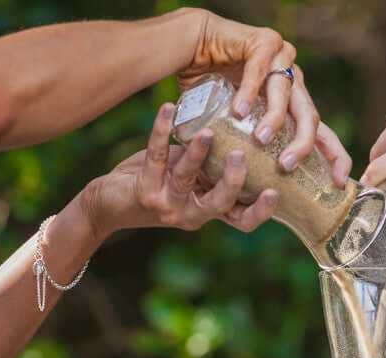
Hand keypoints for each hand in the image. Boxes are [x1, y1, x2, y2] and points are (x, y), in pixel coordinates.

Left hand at [80, 103, 278, 240]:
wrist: (110, 204)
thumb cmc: (157, 185)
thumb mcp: (190, 179)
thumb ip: (211, 167)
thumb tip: (239, 132)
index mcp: (208, 212)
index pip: (242, 221)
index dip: (260, 212)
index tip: (275, 192)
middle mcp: (191, 214)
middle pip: (220, 205)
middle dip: (233, 181)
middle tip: (241, 155)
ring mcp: (167, 205)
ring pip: (187, 179)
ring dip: (198, 153)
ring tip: (208, 131)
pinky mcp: (144, 190)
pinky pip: (157, 155)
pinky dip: (161, 129)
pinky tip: (167, 108)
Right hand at [178, 10, 351, 184]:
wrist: (193, 49)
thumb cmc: (214, 93)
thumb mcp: (238, 130)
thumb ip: (249, 152)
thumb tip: (245, 197)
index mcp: (296, 106)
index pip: (323, 134)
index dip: (336, 157)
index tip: (339, 181)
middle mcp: (295, 83)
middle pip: (310, 117)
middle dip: (302, 144)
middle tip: (286, 166)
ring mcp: (283, 59)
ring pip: (286, 94)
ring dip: (274, 119)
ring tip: (260, 140)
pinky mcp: (265, 42)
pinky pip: (259, 71)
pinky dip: (249, 92)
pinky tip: (240, 110)